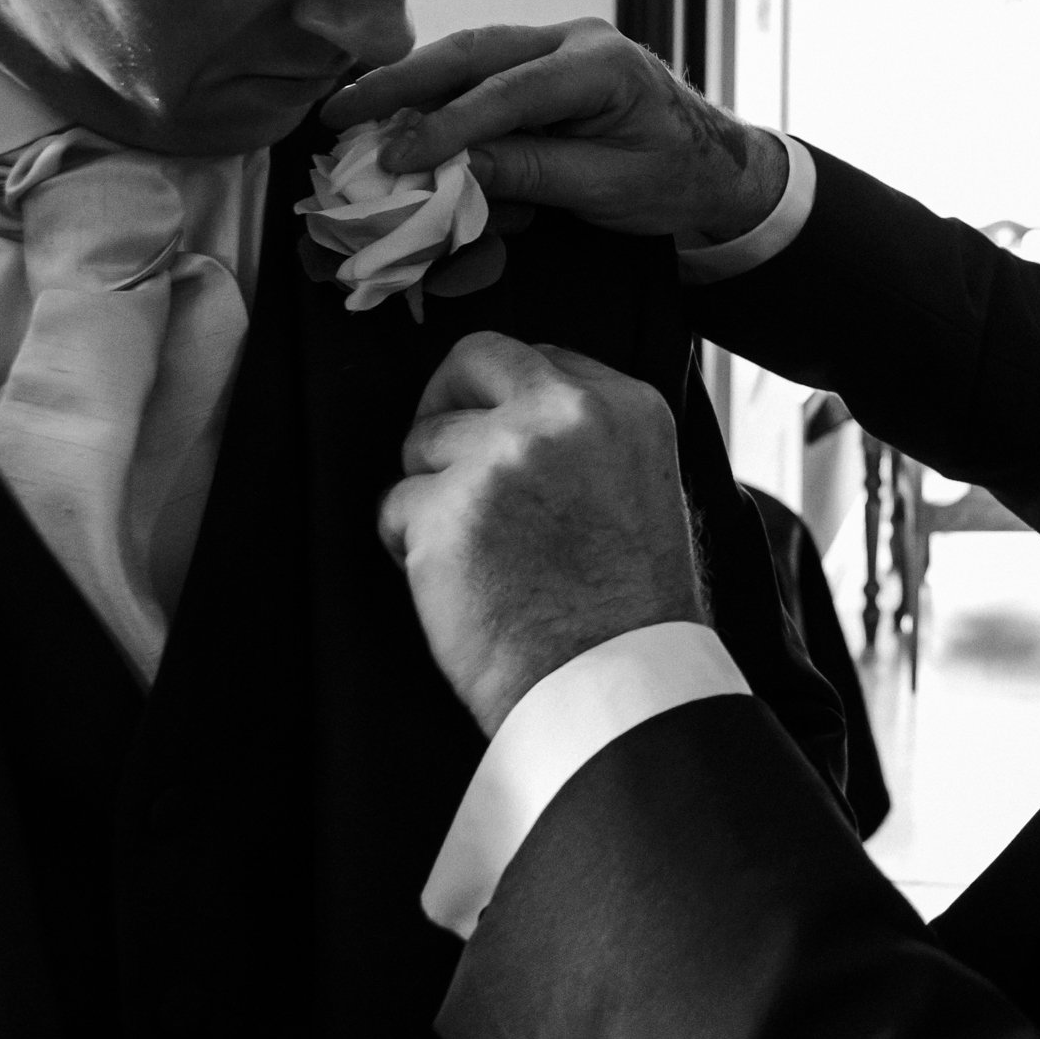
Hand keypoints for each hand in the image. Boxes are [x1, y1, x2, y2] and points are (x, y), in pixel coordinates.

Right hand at [319, 19, 787, 243]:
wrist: (718, 166)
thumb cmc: (675, 179)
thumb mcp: (609, 188)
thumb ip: (532, 172)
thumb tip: (450, 168)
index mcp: (603, 64)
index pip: (510, 92)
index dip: (447, 126)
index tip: (397, 159)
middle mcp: (576, 39)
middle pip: (474, 53)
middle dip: (402, 82)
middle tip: (339, 113)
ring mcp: (559, 45)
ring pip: (469, 56)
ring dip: (412, 86)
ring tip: (354, 114)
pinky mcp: (545, 64)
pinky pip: (482, 75)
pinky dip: (440, 98)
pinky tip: (400, 119)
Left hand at [379, 331, 705, 734]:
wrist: (613, 681)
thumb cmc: (631, 607)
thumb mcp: (646, 490)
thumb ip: (593, 441)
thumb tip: (528, 418)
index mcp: (627, 407)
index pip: (541, 357)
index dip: (508, 396)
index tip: (500, 431)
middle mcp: (566, 414)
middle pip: (474, 362)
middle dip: (449, 405)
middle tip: (448, 459)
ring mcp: (502, 455)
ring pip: (425, 444)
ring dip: (433, 495)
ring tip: (479, 554)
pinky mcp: (444, 506)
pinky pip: (393, 507)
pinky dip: (412, 548)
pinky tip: (460, 584)